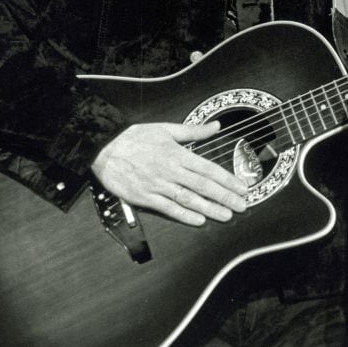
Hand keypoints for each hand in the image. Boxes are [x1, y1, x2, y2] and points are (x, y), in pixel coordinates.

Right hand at [91, 121, 248, 225]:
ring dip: (209, 208)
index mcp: (177, 153)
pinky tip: (198, 220)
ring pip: (188, 198)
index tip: (242, 187)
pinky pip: (167, 208)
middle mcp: (170, 170)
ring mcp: (158, 185)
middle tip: (242, 205)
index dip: (227, 179)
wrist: (104, 148)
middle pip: (203, 185)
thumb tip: (216, 126)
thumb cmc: (135, 137)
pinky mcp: (145, 197)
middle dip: (225, 196)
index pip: (208, 168)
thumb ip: (193, 131)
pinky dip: (184, 215)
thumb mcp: (166, 129)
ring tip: (226, 215)